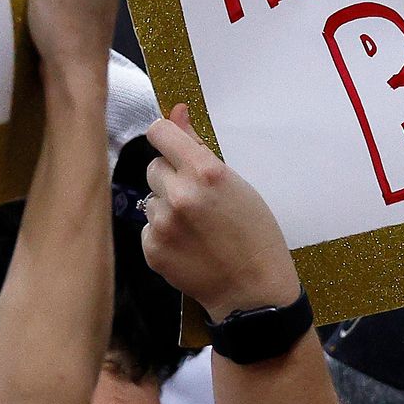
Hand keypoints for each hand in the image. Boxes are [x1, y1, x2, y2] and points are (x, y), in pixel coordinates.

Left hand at [140, 105, 299, 320]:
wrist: (253, 291)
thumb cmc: (255, 234)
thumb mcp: (237, 183)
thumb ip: (199, 147)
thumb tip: (175, 112)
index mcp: (205, 172)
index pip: (159, 132)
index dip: (166, 137)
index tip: (173, 146)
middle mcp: (179, 195)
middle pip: (153, 166)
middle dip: (170, 176)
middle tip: (196, 198)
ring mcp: (162, 224)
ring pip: (150, 198)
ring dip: (166, 206)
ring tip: (195, 226)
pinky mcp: (151, 249)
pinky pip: (148, 226)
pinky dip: (162, 232)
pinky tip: (187, 244)